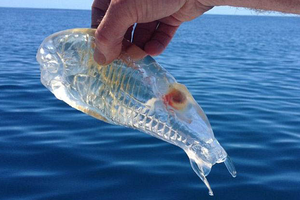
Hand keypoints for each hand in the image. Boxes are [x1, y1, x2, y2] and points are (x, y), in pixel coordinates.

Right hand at [92, 0, 211, 63]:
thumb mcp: (124, 9)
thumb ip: (108, 34)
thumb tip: (100, 59)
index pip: (100, 13)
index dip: (100, 33)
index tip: (103, 51)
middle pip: (122, 26)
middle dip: (123, 44)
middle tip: (124, 59)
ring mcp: (154, 6)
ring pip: (142, 32)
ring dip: (140, 47)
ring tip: (140, 56)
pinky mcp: (172, 14)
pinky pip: (161, 33)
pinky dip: (157, 44)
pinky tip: (154, 50)